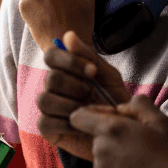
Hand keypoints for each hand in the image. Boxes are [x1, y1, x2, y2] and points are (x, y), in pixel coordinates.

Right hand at [36, 31, 131, 160]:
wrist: (123, 132)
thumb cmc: (115, 101)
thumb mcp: (108, 76)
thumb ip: (89, 56)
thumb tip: (67, 35)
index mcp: (65, 71)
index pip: (50, 55)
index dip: (70, 61)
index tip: (92, 71)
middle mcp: (53, 87)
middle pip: (50, 78)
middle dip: (75, 86)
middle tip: (92, 95)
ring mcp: (49, 108)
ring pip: (44, 100)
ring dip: (69, 105)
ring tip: (88, 112)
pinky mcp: (48, 129)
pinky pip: (45, 122)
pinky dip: (65, 124)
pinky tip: (81, 126)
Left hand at [69, 95, 167, 167]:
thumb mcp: (162, 122)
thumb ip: (139, 105)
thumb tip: (122, 106)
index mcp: (111, 129)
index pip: (79, 116)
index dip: (93, 114)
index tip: (112, 120)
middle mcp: (99, 149)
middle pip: (97, 138)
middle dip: (113, 139)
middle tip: (139, 146)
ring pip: (102, 157)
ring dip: (116, 158)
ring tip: (140, 165)